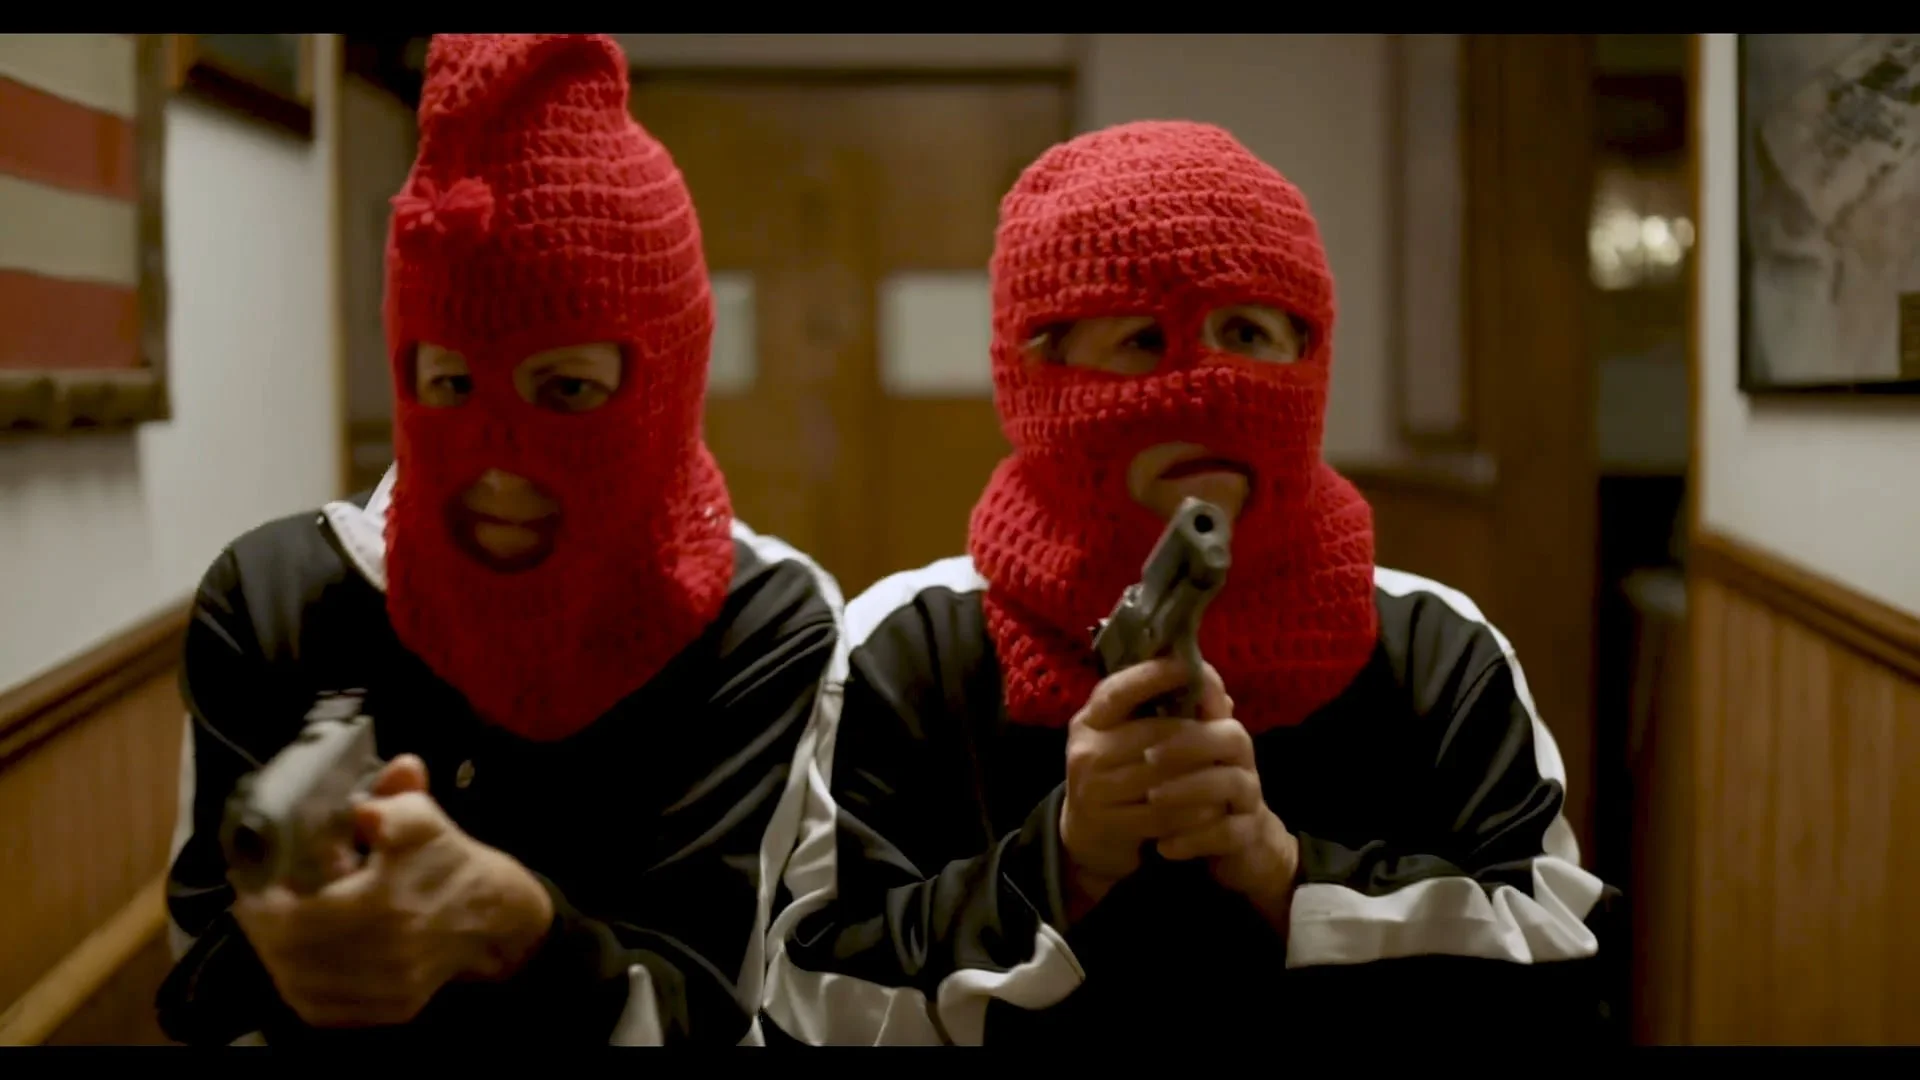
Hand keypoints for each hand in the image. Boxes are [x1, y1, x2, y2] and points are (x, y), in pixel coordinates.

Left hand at [231, 755, 553, 1028]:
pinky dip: (302, 988)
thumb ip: (388, 797)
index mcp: (385, 905)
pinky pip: (327, 1010)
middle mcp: (385, 957)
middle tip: (252, 906)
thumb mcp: (421, 817)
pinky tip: (296, 964)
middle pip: (291, 956)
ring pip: (304, 988)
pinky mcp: (392, 1010)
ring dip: (278, 960)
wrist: (493, 914)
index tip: (249, 886)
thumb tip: (376, 779)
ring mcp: (389, 991)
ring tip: (271, 932)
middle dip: (263, 931)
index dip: (261, 905)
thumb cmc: (448, 860)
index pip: (295, 919)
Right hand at [1059, 657, 1233, 916]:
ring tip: (1229, 767)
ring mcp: (1093, 789)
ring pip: (1160, 776)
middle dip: (1195, 733)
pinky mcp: (1109, 824)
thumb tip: (1213, 684)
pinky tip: (1213, 806)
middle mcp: (1086, 751)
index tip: (1189, 664)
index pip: (1118, 692)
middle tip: (1233, 731)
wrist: (1087, 830)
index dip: (1152, 676)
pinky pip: (1161, 814)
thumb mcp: (1127, 735)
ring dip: (1199, 773)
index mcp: (1089, 721)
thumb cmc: (1118, 769)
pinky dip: (1191, 810)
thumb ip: (1166, 709)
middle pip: (1151, 735)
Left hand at [1145, 715, 1299, 932]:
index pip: (1215, 699)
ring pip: (1232, 783)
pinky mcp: (1249, 833)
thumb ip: (1157, 726)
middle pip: (1231, 737)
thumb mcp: (1178, 755)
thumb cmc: (1196, 787)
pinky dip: (1195, 839)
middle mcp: (1241, 759)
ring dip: (1190, 789)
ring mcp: (1249, 796)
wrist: (1236, 842)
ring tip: (1153, 798)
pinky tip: (1164, 846)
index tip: (1149, 698)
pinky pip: (1229, 833)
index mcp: (1222, 730)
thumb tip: (1120, 691)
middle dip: (1189, 743)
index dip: (1190, 694)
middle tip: (1147, 757)